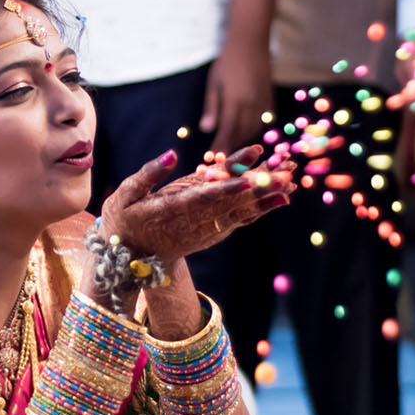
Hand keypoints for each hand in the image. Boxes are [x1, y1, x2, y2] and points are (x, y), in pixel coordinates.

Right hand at [98, 146, 291, 263]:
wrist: (131, 260)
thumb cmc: (123, 221)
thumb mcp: (124, 194)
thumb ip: (148, 174)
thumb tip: (171, 154)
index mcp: (169, 210)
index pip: (202, 197)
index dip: (226, 188)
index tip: (248, 178)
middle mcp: (192, 222)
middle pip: (230, 203)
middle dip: (258, 187)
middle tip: (284, 172)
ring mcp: (204, 230)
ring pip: (240, 211)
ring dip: (266, 196)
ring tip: (291, 181)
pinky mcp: (212, 233)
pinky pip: (240, 219)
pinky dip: (261, 208)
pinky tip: (281, 197)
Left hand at [200, 38, 272, 153]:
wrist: (251, 43)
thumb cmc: (227, 61)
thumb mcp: (214, 83)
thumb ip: (212, 107)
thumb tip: (206, 129)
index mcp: (234, 100)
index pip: (227, 130)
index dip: (221, 145)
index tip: (214, 157)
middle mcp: (250, 104)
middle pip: (241, 133)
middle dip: (232, 147)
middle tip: (222, 157)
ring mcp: (262, 102)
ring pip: (253, 129)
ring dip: (243, 140)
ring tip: (232, 147)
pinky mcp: (269, 99)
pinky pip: (263, 121)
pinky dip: (254, 130)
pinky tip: (246, 132)